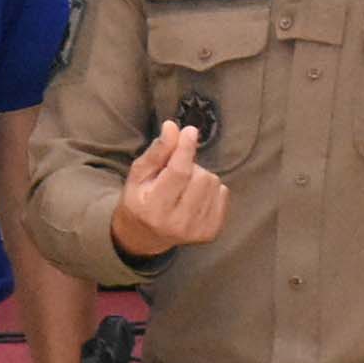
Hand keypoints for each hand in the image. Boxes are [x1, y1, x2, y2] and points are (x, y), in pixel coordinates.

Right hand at [109, 121, 230, 256]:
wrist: (146, 235)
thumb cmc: (140, 199)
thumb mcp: (139, 174)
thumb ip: (157, 151)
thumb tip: (173, 127)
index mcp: (154, 208)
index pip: (178, 173)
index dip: (186, 149)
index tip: (190, 131)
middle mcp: (177, 223)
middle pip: (200, 176)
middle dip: (190, 166)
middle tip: (175, 173)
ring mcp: (196, 230)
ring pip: (213, 183)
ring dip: (200, 177)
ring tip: (184, 186)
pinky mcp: (211, 232)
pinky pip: (224, 194)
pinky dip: (212, 189)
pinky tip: (196, 196)